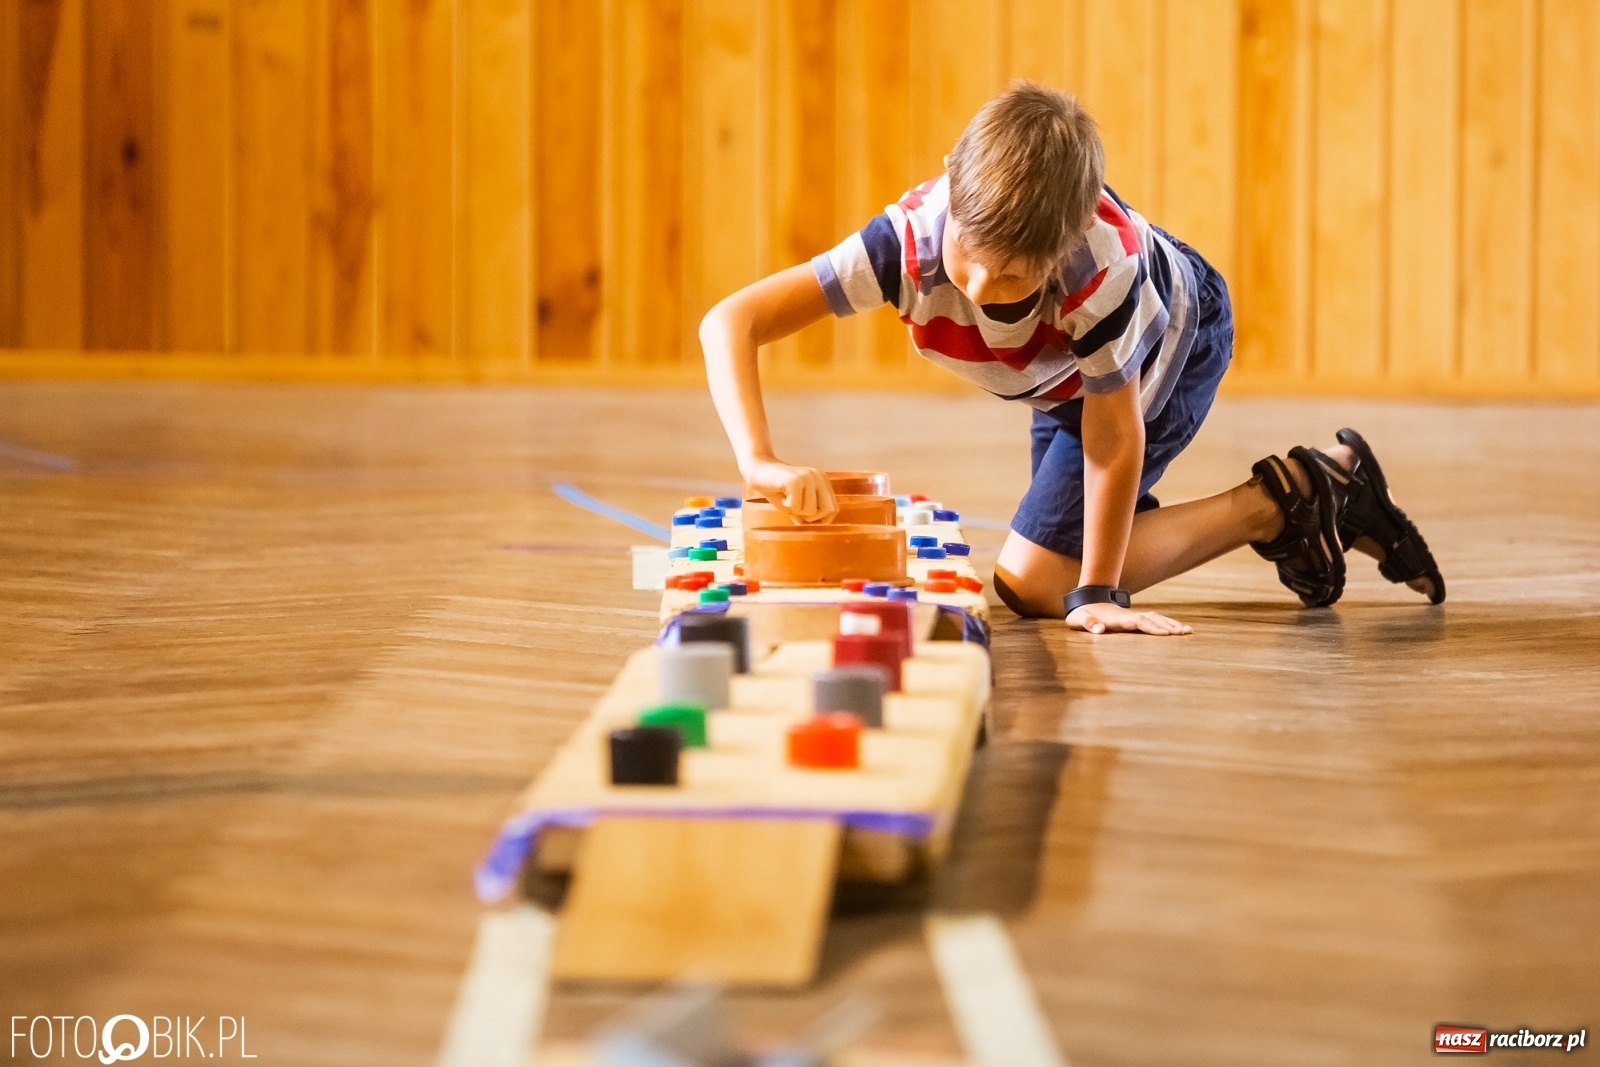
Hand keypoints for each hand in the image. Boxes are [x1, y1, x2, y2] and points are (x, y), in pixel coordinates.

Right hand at [743, 460, 837, 522]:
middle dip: (811, 518)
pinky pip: (795, 506)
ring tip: (786, 498)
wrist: (757, 469)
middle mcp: (818, 477)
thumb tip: (815, 531)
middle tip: (796, 509)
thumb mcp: (795, 504)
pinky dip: (786, 506)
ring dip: (795, 510)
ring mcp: (808, 477)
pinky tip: (780, 494)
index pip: (833, 508)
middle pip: (828, 510)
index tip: (806, 519)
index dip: (821, 520)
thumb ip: (807, 515)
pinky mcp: (796, 480)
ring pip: (811, 510)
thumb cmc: (776, 488)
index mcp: (822, 481)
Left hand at [1066, 602, 1191, 635]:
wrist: (1085, 601)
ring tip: (1188, 631)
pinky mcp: (1135, 619)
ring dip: (1171, 624)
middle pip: (1152, 619)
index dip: (1151, 628)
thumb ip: (1089, 624)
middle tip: (1184, 633)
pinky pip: (1155, 620)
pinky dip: (1167, 623)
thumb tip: (1100, 630)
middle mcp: (1129, 616)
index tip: (1165, 634)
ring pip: (1157, 618)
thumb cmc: (1081, 614)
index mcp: (1117, 618)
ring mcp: (1134, 616)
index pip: (1138, 622)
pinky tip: (1178, 629)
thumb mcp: (1079, 619)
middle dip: (1168, 626)